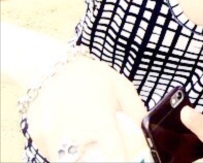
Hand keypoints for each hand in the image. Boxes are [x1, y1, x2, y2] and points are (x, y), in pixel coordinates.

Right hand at [26, 55, 147, 161]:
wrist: (52, 66)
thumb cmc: (91, 76)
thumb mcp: (122, 88)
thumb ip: (136, 112)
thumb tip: (147, 133)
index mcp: (100, 121)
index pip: (116, 155)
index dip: (123, 160)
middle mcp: (75, 132)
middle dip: (98, 161)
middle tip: (104, 154)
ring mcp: (52, 138)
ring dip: (79, 158)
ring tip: (87, 144)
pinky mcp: (37, 138)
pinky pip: (52, 154)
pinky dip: (62, 151)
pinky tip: (69, 136)